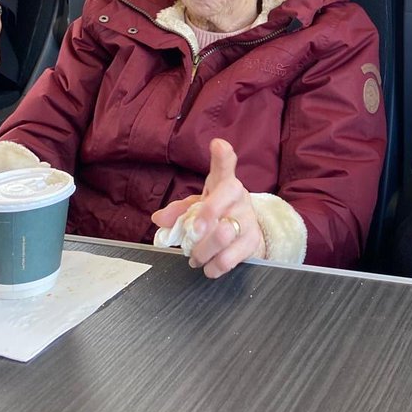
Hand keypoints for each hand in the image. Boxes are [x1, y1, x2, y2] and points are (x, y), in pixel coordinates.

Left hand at [151, 139, 265, 277]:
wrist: (246, 234)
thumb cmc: (218, 215)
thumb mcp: (198, 207)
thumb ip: (178, 211)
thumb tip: (159, 218)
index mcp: (224, 183)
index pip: (225, 165)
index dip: (222, 155)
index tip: (218, 145)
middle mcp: (239, 197)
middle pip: (222, 199)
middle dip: (204, 219)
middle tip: (191, 236)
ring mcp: (248, 219)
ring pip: (223, 234)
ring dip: (202, 250)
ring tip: (195, 257)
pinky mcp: (253, 241)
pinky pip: (230, 257)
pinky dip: (213, 266)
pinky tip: (209, 266)